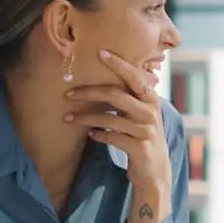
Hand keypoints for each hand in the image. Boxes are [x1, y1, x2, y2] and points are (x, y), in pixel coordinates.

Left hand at [63, 49, 171, 222]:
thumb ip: (132, 96)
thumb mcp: (142, 114)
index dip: (118, 63)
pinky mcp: (139, 147)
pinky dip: (98, 134)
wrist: (155, 170)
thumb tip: (108, 73)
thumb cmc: (143, 136)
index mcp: (151, 99)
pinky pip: (111, 137)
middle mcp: (150, 112)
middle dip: (89, 92)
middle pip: (115, 94)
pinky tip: (90, 135)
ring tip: (68, 118)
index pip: (134, 76)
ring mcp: (146, 130)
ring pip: (109, 118)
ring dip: (85, 117)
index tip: (100, 52)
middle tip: (68, 93)